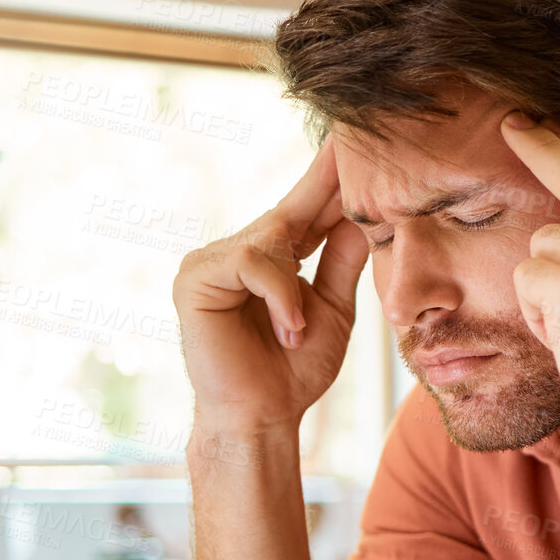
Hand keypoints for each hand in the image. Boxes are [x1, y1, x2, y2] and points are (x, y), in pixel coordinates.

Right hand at [173, 135, 370, 436]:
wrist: (264, 417)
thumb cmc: (294, 372)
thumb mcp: (334, 310)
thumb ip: (343, 261)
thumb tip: (364, 213)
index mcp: (273, 259)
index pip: (306, 209)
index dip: (330, 179)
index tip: (355, 142)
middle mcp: (239, 251)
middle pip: (288, 210)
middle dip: (324, 189)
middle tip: (351, 151)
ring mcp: (213, 261)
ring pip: (270, 239)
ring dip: (294, 290)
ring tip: (297, 333)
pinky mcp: (195, 277)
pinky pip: (251, 262)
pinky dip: (278, 296)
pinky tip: (286, 330)